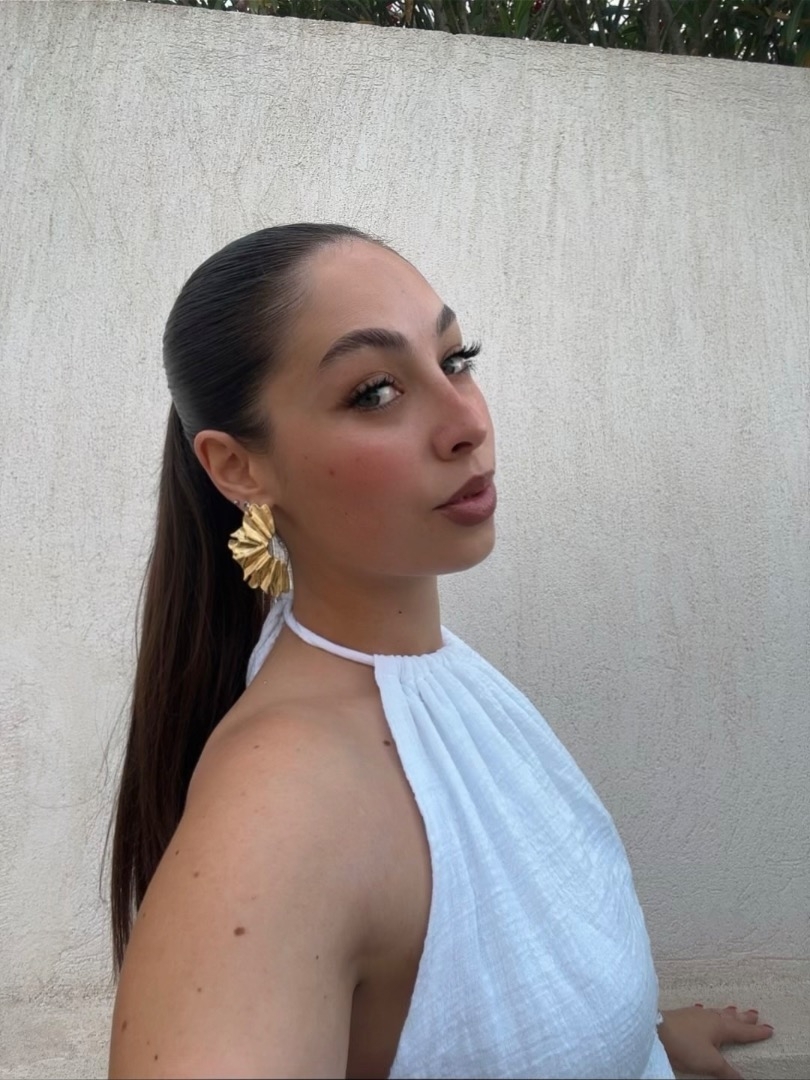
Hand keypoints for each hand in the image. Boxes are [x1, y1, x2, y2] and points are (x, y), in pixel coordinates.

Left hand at [658, 1004, 773, 1078]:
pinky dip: (706, 1012)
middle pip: (731, 1017)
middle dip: (744, 1017)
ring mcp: (695, 1015)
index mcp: (721, 1027)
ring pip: (716, 1012)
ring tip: (734, 1009)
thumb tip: (742, 1079)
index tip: (769, 1029)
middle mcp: (710, 1017)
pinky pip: (700, 1012)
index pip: (743, 1031)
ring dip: (726, 1013)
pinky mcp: (682, 1016)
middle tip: (754, 1013)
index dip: (756, 1032)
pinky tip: (702, 1009)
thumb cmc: (685, 1045)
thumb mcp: (710, 1063)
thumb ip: (727, 1072)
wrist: (654, 1030)